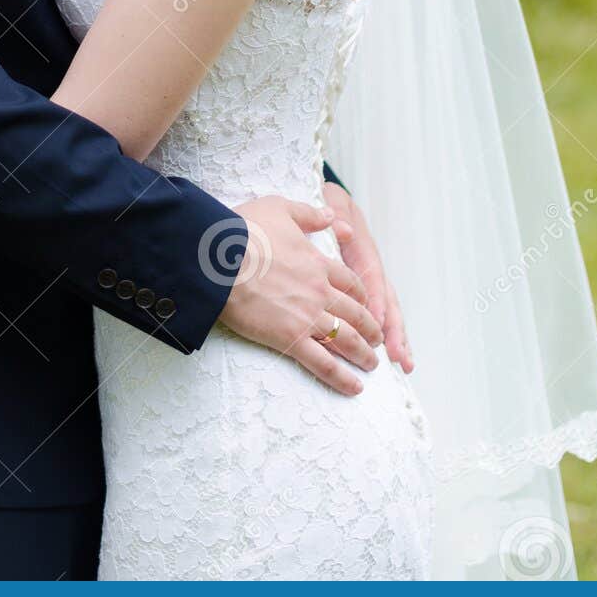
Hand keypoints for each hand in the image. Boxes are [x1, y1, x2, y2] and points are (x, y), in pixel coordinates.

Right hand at [218, 195, 382, 395]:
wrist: (219, 258)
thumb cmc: (243, 230)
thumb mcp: (279, 208)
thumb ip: (309, 214)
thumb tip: (331, 214)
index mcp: (318, 263)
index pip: (351, 283)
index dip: (363, 296)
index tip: (366, 305)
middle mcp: (320, 291)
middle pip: (356, 314)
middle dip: (371, 329)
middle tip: (377, 340)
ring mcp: (307, 317)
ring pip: (346, 340)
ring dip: (364, 354)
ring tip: (372, 365)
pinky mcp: (290, 339)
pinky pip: (323, 363)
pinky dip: (342, 378)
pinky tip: (354, 387)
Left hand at [323, 181, 412, 372]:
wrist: (330, 202)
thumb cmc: (329, 204)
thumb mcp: (331, 201)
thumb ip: (336, 212)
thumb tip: (342, 229)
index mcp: (362, 247)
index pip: (372, 275)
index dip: (376, 297)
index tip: (376, 318)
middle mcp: (370, 267)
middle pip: (386, 299)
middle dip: (393, 327)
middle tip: (398, 353)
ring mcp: (369, 280)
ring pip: (386, 311)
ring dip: (395, 336)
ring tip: (404, 362)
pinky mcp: (362, 290)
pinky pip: (375, 314)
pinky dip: (385, 334)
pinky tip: (393, 357)